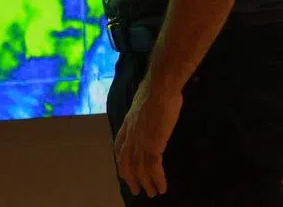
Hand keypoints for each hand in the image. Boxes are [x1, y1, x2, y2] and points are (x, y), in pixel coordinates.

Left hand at [113, 81, 182, 198]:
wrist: (159, 88)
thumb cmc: (154, 91)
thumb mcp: (142, 102)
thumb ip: (143, 111)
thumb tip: (148, 109)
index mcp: (127, 125)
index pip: (119, 147)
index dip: (121, 161)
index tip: (124, 171)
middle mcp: (130, 136)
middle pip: (126, 163)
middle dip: (131, 178)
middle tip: (136, 190)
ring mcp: (140, 142)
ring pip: (139, 169)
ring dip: (146, 183)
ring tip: (152, 193)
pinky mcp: (152, 146)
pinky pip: (153, 168)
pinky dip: (158, 180)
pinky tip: (162, 187)